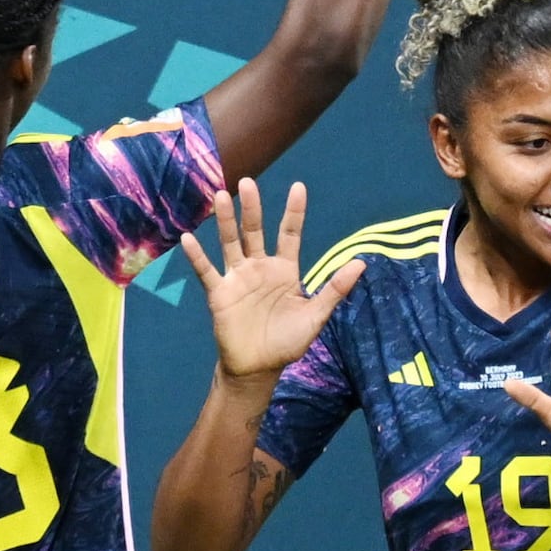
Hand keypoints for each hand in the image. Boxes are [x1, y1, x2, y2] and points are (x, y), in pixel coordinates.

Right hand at [187, 176, 365, 383]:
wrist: (258, 368)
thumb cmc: (287, 341)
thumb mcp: (316, 316)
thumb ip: (335, 289)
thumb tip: (362, 263)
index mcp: (285, 270)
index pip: (289, 234)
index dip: (294, 212)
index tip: (299, 187)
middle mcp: (260, 267)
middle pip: (255, 231)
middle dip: (251, 207)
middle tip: (248, 182)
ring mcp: (238, 278)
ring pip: (230, 243)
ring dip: (224, 221)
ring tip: (219, 196)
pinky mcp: (219, 293)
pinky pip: (207, 270)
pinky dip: (197, 255)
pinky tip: (189, 237)